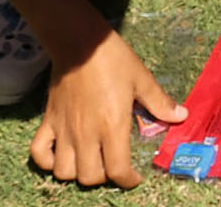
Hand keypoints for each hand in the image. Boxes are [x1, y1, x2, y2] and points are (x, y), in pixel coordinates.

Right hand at [35, 30, 184, 188]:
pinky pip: (38, 152)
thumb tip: (181, 116)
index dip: (128, 180)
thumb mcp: (141, 78)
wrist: (80, 41)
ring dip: (77, 172)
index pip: (117, 171)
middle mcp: (86, 134)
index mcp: (111, 126)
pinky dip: (47, 161)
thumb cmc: (113, 58)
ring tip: (88, 160)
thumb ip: (159, 102)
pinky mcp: (48, 121)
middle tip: (112, 164)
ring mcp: (64, 129)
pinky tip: (60, 154)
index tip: (135, 177)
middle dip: (104, 177)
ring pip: (64, 171)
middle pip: (89, 177)